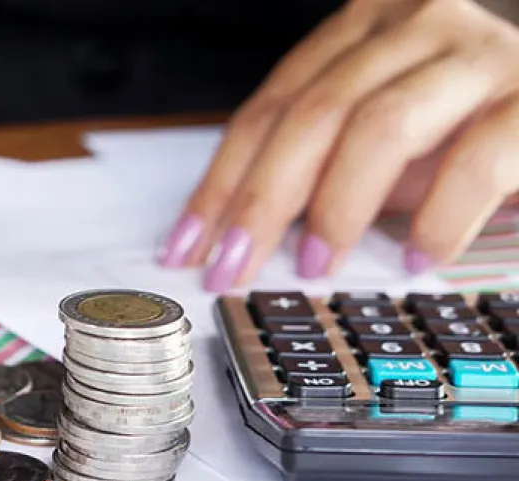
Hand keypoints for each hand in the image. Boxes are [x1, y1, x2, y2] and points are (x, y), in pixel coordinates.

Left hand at [156, 0, 518, 290]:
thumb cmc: (468, 132)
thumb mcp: (377, 145)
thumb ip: (316, 168)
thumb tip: (239, 236)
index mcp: (366, 25)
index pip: (271, 105)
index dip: (222, 181)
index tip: (188, 245)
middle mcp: (421, 24)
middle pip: (313, 114)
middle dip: (261, 202)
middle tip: (233, 267)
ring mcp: (481, 56)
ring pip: (380, 126)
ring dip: (336, 209)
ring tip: (316, 266)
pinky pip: (473, 162)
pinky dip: (434, 220)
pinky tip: (413, 258)